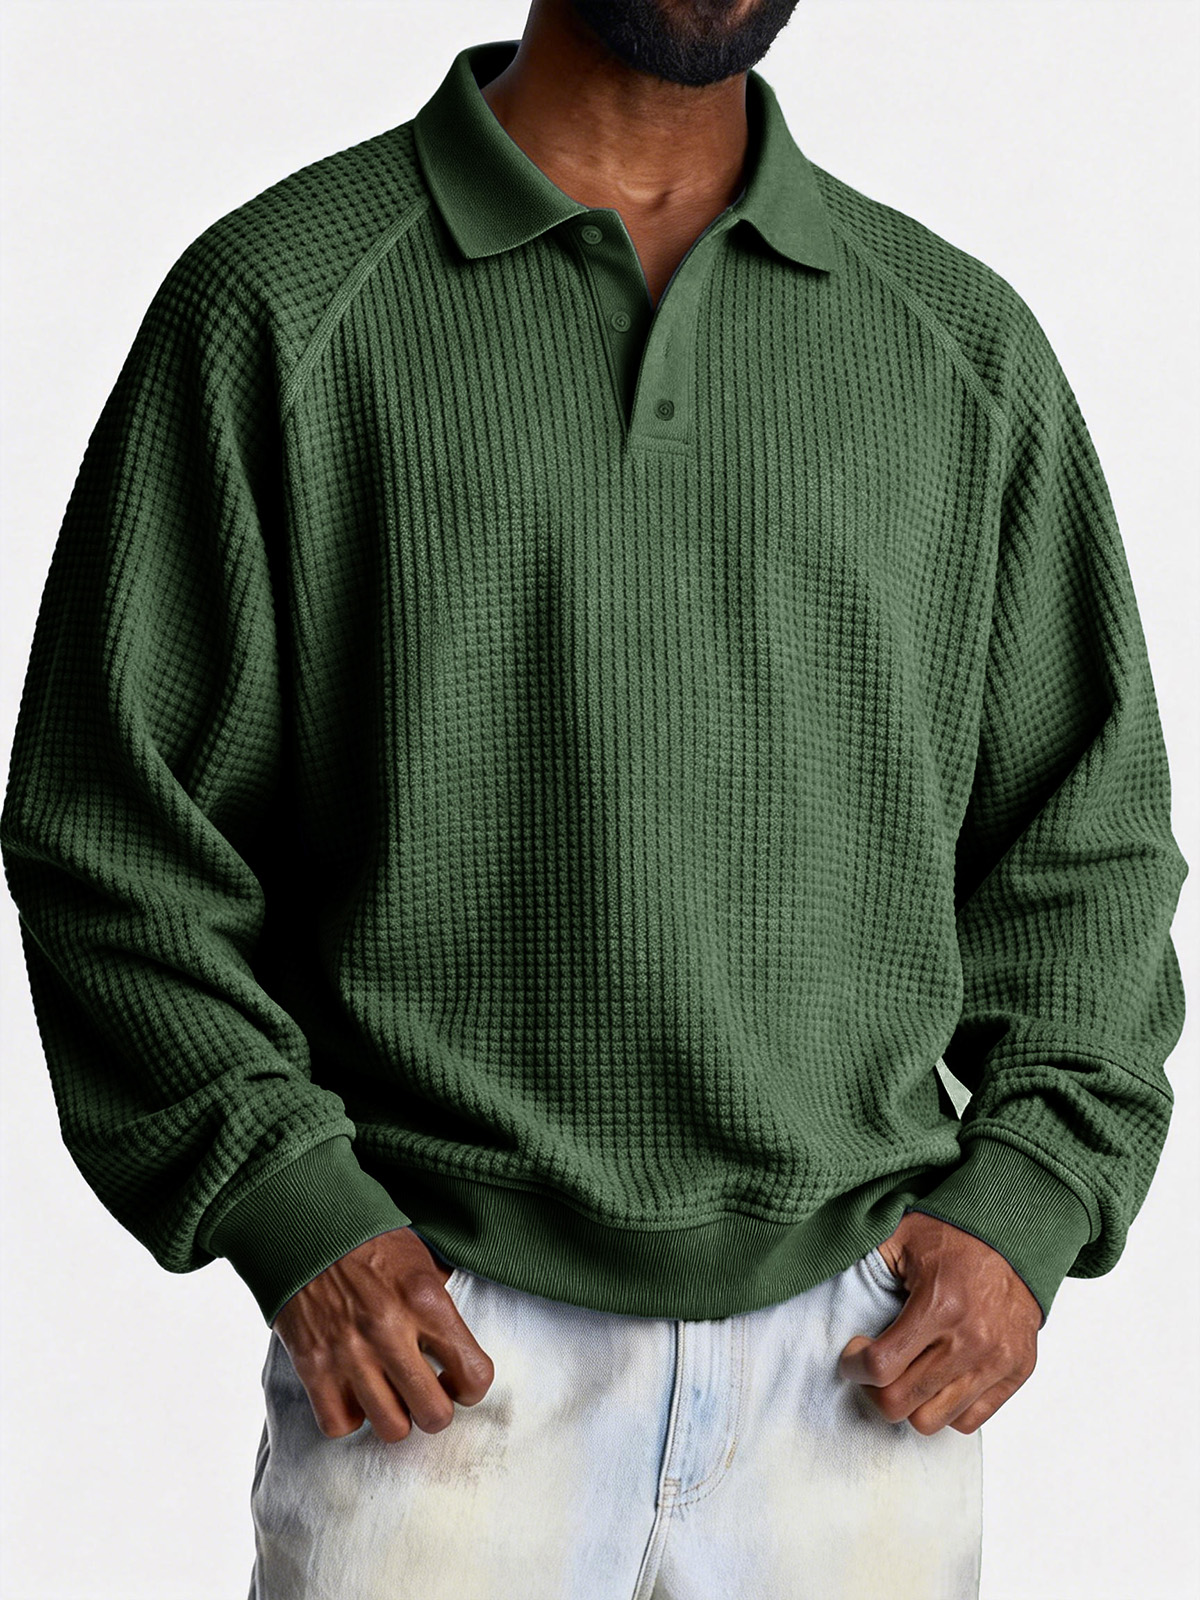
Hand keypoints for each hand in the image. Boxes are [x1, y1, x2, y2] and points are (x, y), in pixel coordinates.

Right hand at [272, 1226, 494, 1441]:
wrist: (306, 1226)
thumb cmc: (370, 1241)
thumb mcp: (422, 1259)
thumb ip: (442, 1302)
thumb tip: (460, 1341)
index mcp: (425, 1300)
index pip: (474, 1374)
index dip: (472, 1385)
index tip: (460, 1380)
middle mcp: (389, 1330)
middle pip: (434, 1414)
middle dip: (437, 1410)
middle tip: (428, 1393)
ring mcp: (348, 1352)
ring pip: (391, 1428)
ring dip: (396, 1416)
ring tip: (392, 1394)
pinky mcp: (312, 1366)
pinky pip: (340, 1424)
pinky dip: (351, 1416)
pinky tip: (356, 1393)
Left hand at [838, 1211, 1040, 1434]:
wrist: (1015, 1233)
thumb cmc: (952, 1235)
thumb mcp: (899, 1237)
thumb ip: (864, 1265)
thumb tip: (823, 1285)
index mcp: (940, 1304)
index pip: (881, 1366)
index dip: (854, 1366)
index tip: (853, 1354)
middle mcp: (972, 1340)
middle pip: (902, 1403)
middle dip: (874, 1390)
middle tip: (873, 1367)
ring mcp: (997, 1360)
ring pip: (933, 1421)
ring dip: (909, 1402)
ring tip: (905, 1374)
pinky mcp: (1017, 1372)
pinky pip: (969, 1421)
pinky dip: (945, 1408)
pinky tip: (935, 1378)